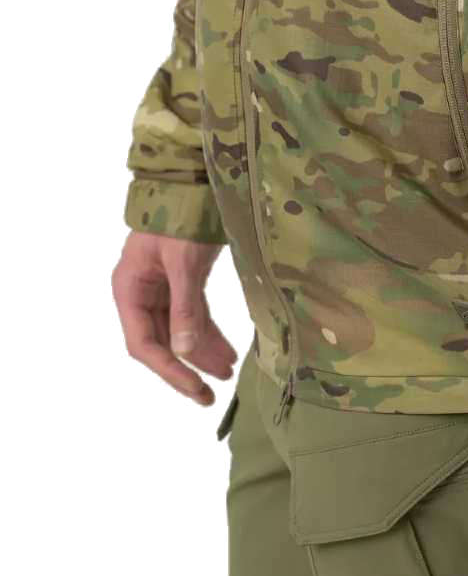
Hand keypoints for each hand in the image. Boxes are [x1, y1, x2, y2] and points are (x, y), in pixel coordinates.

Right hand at [111, 231, 236, 404]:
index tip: (196, 389)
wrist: (192, 181)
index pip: (145, 344)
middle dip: (188, 367)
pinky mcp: (182, 280)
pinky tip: (227, 350)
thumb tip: (186, 353)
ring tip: (229, 372)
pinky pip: (193, 314)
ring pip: (180, 330)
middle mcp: (141, 292)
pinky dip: (208, 332)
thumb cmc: (182, 216)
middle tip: (212, 394)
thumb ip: (185, 308)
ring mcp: (162, 287)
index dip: (170, 370)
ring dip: (202, 352)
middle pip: (162, 341)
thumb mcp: (184, 264)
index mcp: (129, 290)